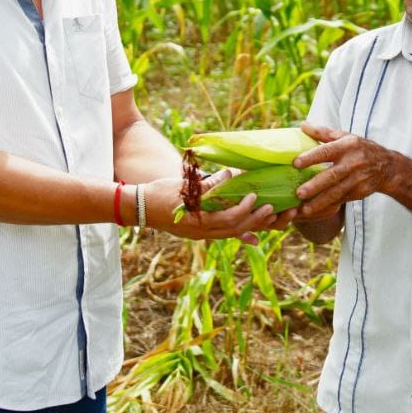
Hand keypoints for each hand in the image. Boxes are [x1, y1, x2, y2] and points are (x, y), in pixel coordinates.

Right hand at [142, 174, 289, 244]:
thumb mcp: (184, 187)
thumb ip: (209, 185)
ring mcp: (201, 234)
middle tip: (273, 208)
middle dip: (256, 220)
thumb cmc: (159, 194)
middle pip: (235, 230)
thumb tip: (231, 175)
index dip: (245, 209)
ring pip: (232, 234)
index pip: (228, 219)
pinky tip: (253, 237)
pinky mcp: (200, 232)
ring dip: (252, 226)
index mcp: (198, 222)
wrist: (139, 208)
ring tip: (269, 218)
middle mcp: (202, 233)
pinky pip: (224, 234)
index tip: (254, 195)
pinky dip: (240, 234)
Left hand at [292, 122, 399, 219]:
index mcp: (347, 146)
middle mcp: (353, 162)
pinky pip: (342, 200)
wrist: (387, 166)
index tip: (296, 163)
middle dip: (315, 185)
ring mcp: (358, 179)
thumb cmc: (359, 148)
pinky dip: (328, 206)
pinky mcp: (360, 192)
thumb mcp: (345, 136)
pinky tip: (315, 211)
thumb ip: (322, 132)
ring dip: (320, 202)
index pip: (327, 151)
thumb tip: (302, 125)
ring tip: (304, 209)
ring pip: (337, 192)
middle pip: (332, 175)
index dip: (312, 157)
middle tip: (299, 193)